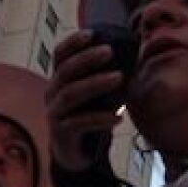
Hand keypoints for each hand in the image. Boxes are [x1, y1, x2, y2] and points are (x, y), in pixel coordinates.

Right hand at [45, 30, 123, 173]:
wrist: (74, 153)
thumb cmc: (88, 115)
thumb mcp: (94, 94)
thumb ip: (105, 75)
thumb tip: (135, 52)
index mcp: (59, 79)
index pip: (59, 55)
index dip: (73, 43)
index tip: (92, 33)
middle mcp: (52, 93)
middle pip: (65, 71)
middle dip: (86, 58)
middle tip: (109, 50)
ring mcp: (55, 113)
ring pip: (71, 94)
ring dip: (95, 84)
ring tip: (119, 78)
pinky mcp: (62, 133)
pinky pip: (79, 123)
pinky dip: (100, 118)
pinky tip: (119, 117)